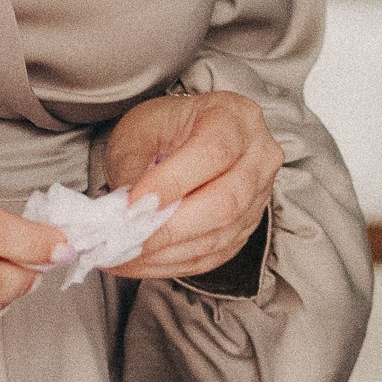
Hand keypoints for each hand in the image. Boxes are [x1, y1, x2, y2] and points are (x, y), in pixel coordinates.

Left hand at [103, 90, 282, 282]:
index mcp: (235, 118)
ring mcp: (258, 197)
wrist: (185, 138)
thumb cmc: (166, 128)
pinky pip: (213, 255)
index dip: (173, 182)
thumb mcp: (140, 130)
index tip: (135, 203)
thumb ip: (135, 164)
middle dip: (169, 228)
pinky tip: (141, 260)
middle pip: (225, 202)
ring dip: (165, 252)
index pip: (212, 153)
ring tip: (123, 253)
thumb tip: (129, 209)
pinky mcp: (245, 229)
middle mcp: (258, 158)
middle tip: (125, 238)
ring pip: (219, 235)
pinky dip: (171, 263)